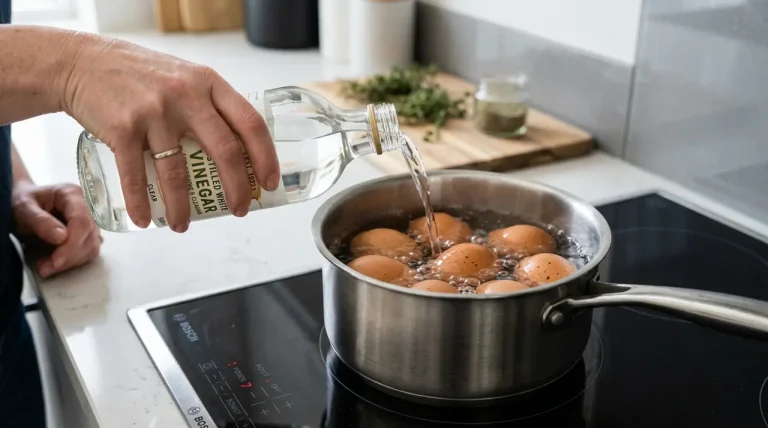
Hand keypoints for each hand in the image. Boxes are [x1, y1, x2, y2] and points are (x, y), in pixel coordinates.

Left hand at [12, 182, 101, 277]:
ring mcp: (92, 220)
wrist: (25, 205)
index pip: (83, 222)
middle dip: (69, 257)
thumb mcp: (24, 209)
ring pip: (92, 247)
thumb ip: (40, 221)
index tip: (56, 261)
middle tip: (45, 267)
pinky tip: (55, 260)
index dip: (72, 244)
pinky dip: (73, 261)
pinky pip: (89, 252)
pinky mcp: (90, 234)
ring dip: (70, 262)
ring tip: (46, 264)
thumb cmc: (23, 203)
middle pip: (90, 237)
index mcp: (73, 194)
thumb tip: (62, 237)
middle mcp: (88, 206)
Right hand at [61, 35, 279, 232]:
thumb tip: (236, 149)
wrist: (81, 62)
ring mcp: (154, 112)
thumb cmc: (138, 74)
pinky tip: (145, 220)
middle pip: (224, 150)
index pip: (250, 122)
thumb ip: (208, 104)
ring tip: (182, 225)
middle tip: (240, 209)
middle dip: (237, 188)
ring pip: (178, 172)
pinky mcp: (122, 128)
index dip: (265, 156)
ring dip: (183, 207)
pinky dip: (140, 203)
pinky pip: (136, 176)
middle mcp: (186, 95)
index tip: (269, 182)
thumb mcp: (183, 77)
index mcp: (208, 83)